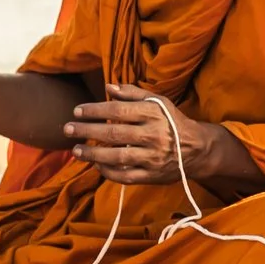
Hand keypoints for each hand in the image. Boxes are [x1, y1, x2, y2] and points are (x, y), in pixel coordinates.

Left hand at [62, 89, 255, 195]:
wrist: (197, 149)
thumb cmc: (172, 122)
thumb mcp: (158, 102)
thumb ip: (132, 94)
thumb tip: (108, 87)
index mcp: (153, 115)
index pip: (118, 111)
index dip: (95, 111)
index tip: (77, 111)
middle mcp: (153, 135)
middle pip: (114, 134)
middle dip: (87, 131)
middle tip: (67, 129)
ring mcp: (152, 158)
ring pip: (118, 157)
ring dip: (93, 154)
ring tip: (76, 151)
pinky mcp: (152, 176)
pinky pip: (126, 176)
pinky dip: (109, 172)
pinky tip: (96, 165)